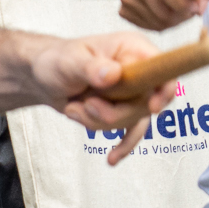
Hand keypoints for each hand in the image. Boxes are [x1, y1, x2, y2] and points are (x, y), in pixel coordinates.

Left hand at [29, 31, 171, 165]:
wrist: (44, 79)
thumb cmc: (57, 60)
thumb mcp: (70, 61)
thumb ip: (91, 68)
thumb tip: (113, 74)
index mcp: (132, 49)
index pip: (162, 69)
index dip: (164, 88)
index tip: (153, 106)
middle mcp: (138, 71)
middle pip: (146, 103)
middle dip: (113, 112)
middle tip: (86, 103)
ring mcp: (132, 93)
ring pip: (131, 120)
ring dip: (98, 121)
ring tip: (75, 107)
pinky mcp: (123, 110)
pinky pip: (131, 133)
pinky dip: (121, 145)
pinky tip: (112, 158)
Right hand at [117, 0, 206, 30]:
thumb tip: (201, 8)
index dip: (183, 3)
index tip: (195, 6)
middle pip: (161, 11)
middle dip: (182, 16)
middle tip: (191, 10)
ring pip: (157, 22)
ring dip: (174, 21)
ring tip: (180, 9)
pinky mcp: (123, 9)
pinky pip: (148, 26)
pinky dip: (162, 24)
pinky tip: (166, 10)